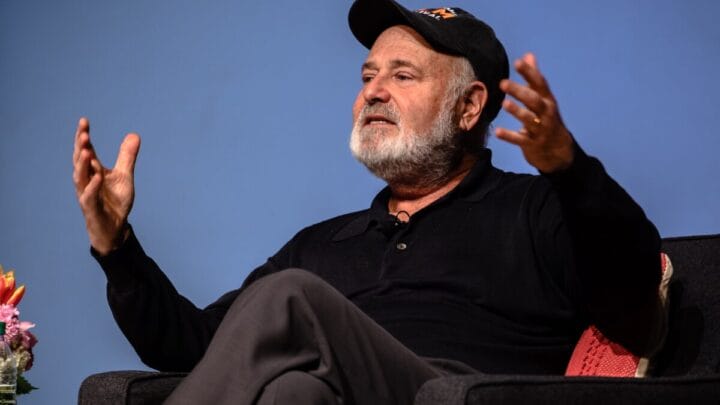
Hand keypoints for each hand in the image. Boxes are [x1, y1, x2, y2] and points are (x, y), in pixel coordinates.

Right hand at [72, 117, 140, 254]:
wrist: (115, 227)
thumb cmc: (115, 201)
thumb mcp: (124, 176)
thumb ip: (127, 157)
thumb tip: (134, 135)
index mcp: (93, 170)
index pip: (85, 150)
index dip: (84, 136)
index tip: (84, 121)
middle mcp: (86, 180)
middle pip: (80, 161)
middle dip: (81, 146)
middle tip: (83, 131)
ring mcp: (87, 194)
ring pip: (80, 177)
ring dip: (82, 164)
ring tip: (86, 150)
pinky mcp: (91, 208)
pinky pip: (89, 196)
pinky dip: (93, 186)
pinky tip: (98, 176)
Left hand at [495, 53, 574, 172]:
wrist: (559, 151)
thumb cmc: (547, 119)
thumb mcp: (543, 98)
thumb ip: (534, 78)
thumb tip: (528, 55)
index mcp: (547, 100)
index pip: (539, 83)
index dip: (529, 72)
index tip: (518, 62)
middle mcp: (545, 113)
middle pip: (534, 100)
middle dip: (520, 91)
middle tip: (503, 83)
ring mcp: (540, 129)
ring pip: (529, 119)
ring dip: (517, 111)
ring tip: (504, 103)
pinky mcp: (532, 144)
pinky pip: (520, 140)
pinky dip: (509, 136)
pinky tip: (498, 132)